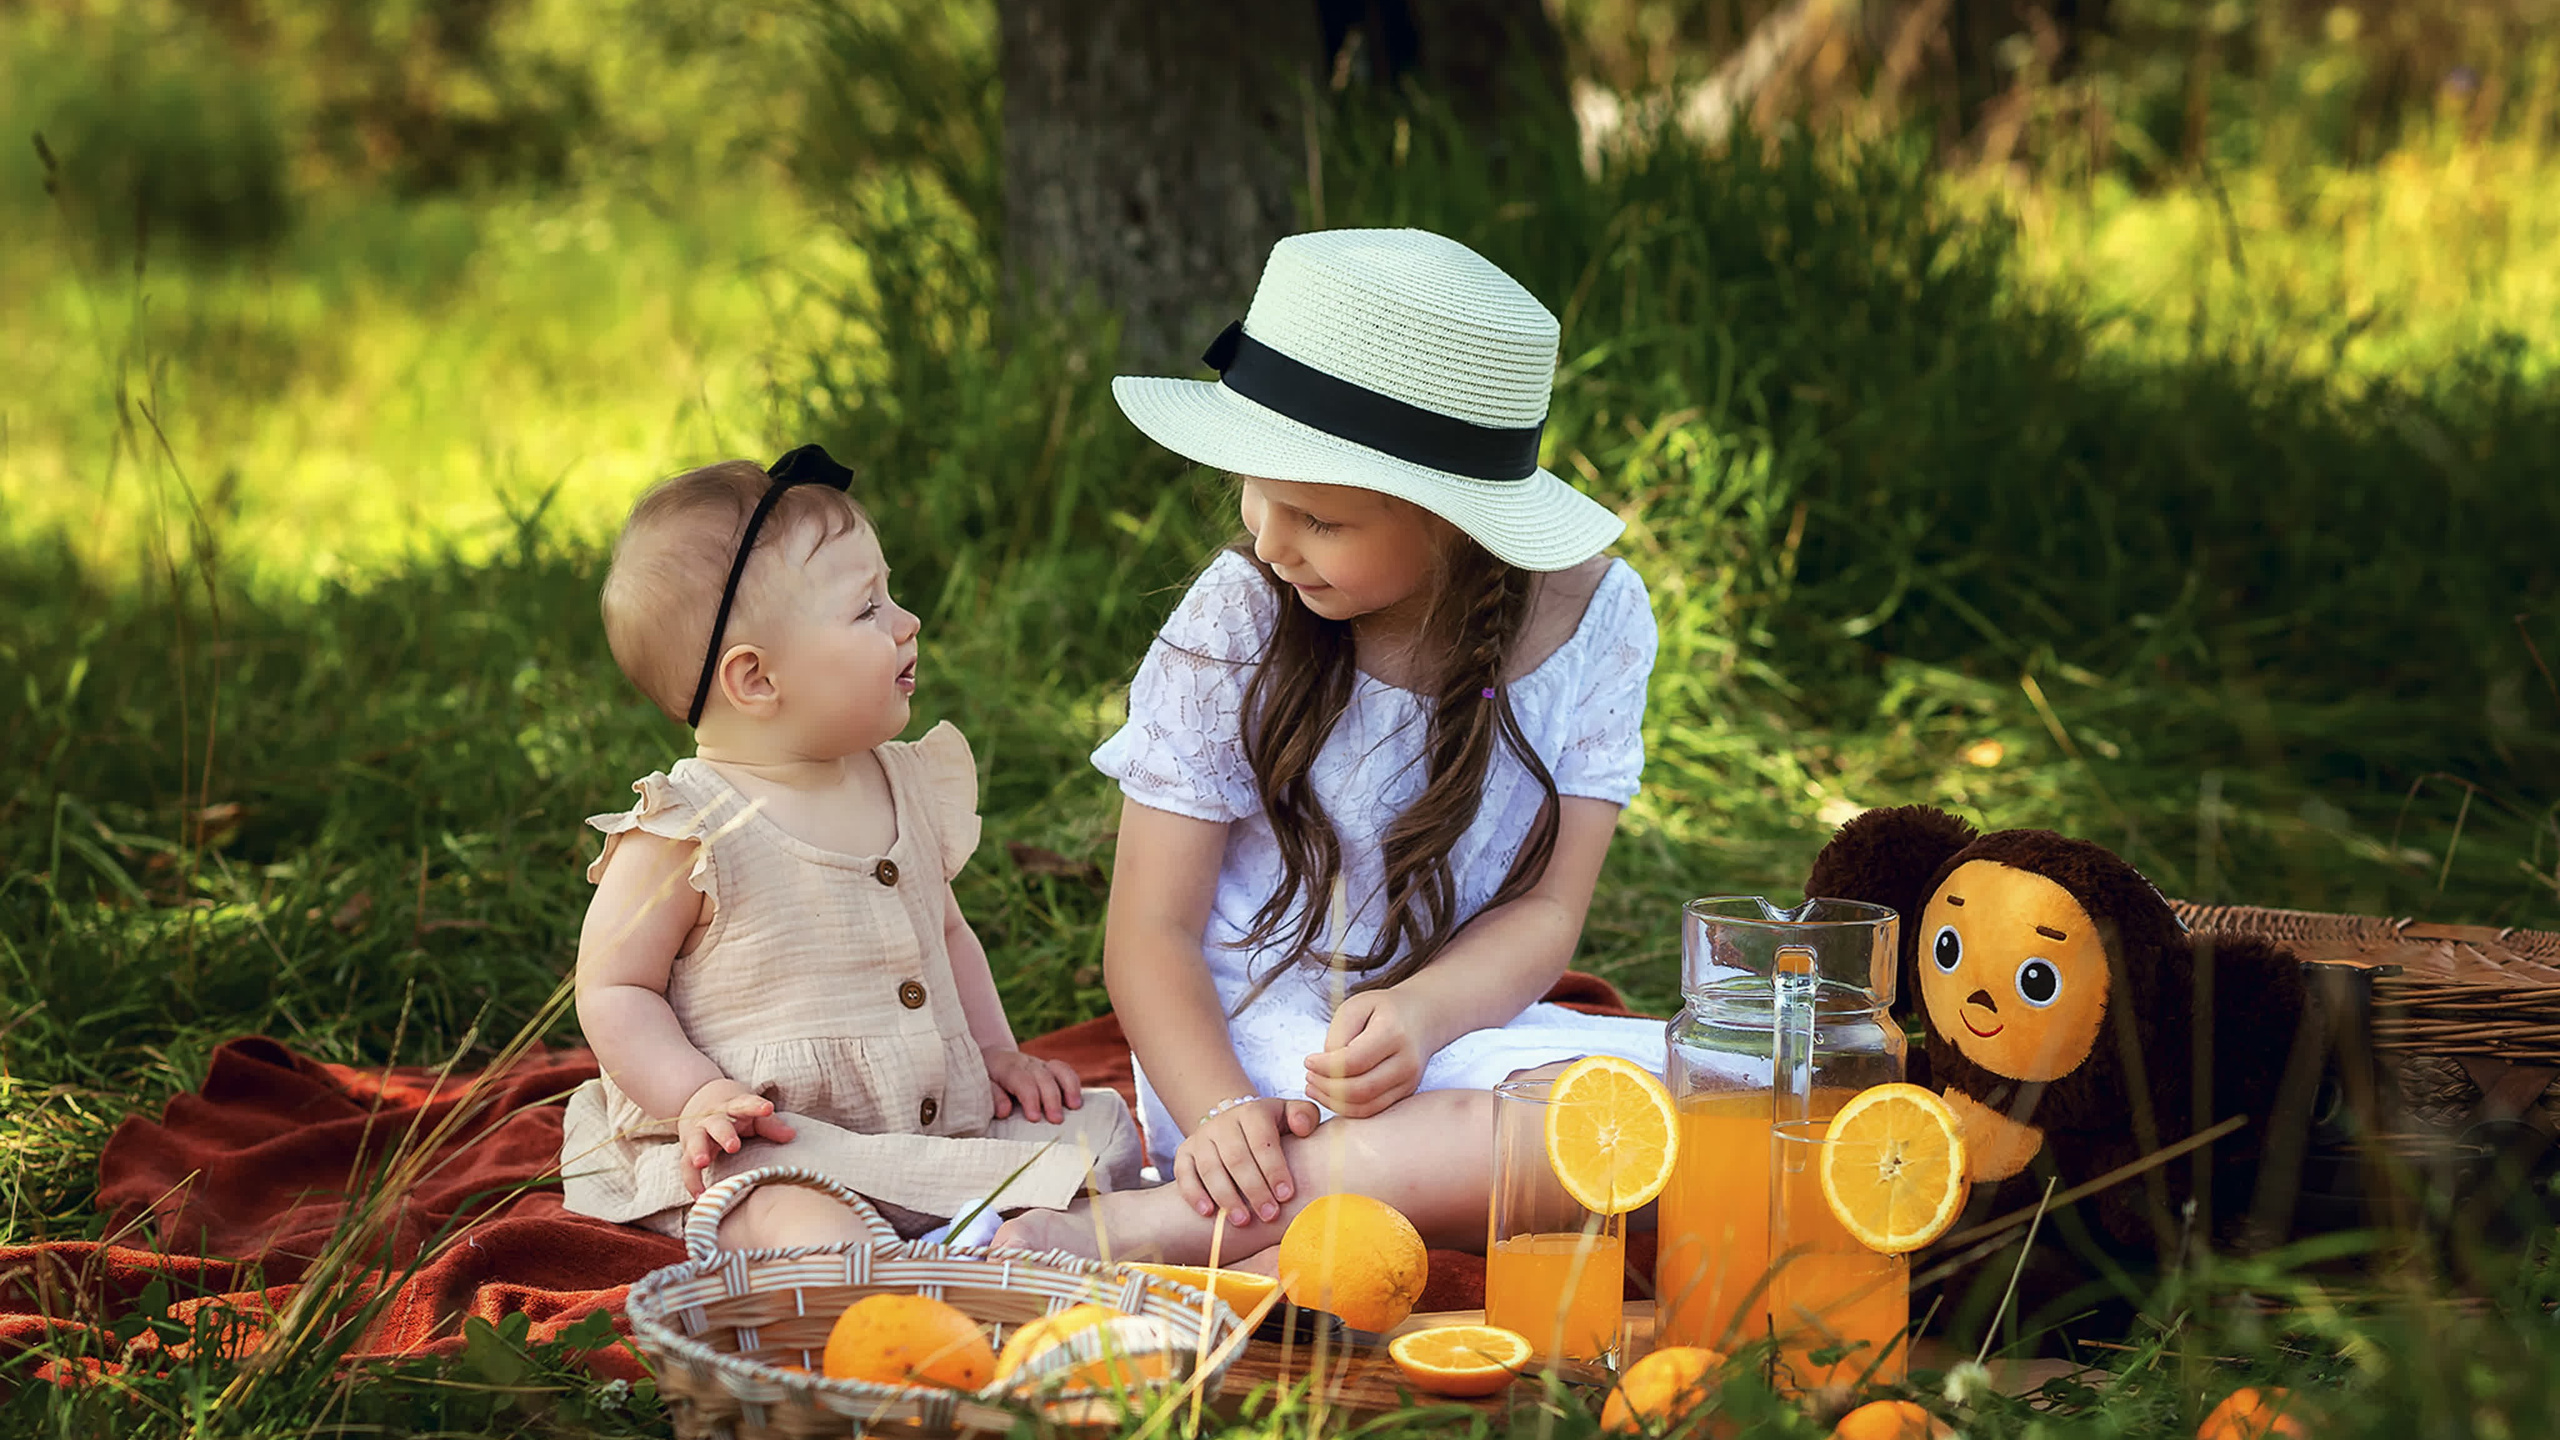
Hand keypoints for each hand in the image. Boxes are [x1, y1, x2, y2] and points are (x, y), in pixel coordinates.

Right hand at [677, 1078, 797, 1195]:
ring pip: (696, 1141)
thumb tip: (791, 1136)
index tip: (768, 1109)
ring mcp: (698, 1133)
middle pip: (717, 1124)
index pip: (746, 1103)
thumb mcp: (754, 1116)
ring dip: (698, 1152)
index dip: (757, 1106)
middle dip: (724, 1134)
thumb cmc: (737, 1115)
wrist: (703, 1102)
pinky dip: (692, 1181)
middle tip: (733, 1146)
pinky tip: (700, 1196)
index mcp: (734, 1107)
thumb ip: (771, 1125)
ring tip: (702, 1163)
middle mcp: (714, 1119)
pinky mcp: (688, 1150)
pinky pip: (686, 1165)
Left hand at [985, 1048, 1083, 1123]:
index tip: (1035, 1118)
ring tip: (1075, 1107)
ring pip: (1059, 1070)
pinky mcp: (1049, 1069)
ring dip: (1068, 1088)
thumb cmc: (984, 1077)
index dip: (1030, 1098)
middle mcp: (1026, 1064)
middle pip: (1043, 1077)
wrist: (990, 1057)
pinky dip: (1074, 1084)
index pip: (1022, 1081)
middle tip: (1056, 1120)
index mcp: (1007, 1068)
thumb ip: (992, 1096)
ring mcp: (1040, 1064)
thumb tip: (1004, 1111)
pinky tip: (1077, 1101)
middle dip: (1051, 1098)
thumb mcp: (979, 1084)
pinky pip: (1066, 1071)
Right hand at [1174, 1098, 1319, 1226]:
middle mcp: (1223, 1122)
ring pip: (1210, 1168)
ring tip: (1243, 1221)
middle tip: (1269, 1215)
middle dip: (1254, 1189)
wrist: (1236, 1125)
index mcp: (1252, 1112)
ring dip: (1226, 1197)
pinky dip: (1194, 1193)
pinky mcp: (1184, 1152)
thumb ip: (1304, 1116)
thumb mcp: (1290, 1116)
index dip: (1274, 1169)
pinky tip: (1208, 1213)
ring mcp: (1201, 1137)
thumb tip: (1301, 1127)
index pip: (1262, 1141)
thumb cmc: (1272, 1129)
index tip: (1286, 1196)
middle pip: (1236, 1158)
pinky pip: (1184, 1173)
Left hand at [1302, 990, 1428, 1117]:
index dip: (1325, 1066)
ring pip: (1365, 1107)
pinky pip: (1372, 1110)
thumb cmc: (1383, 1010)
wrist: (1422, 1017)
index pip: (1353, 1061)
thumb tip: (1325, 1068)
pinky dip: (1346, 1108)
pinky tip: (1330, 1094)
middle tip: (1308, 1076)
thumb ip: (1338, 1035)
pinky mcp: (1405, 1094)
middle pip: (1360, 1089)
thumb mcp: (1356, 1007)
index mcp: (1394, 1033)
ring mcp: (1408, 1082)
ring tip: (1314, 1086)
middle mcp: (1406, 1062)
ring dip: (1333, 1102)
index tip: (1308, 1061)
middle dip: (1326, 1087)